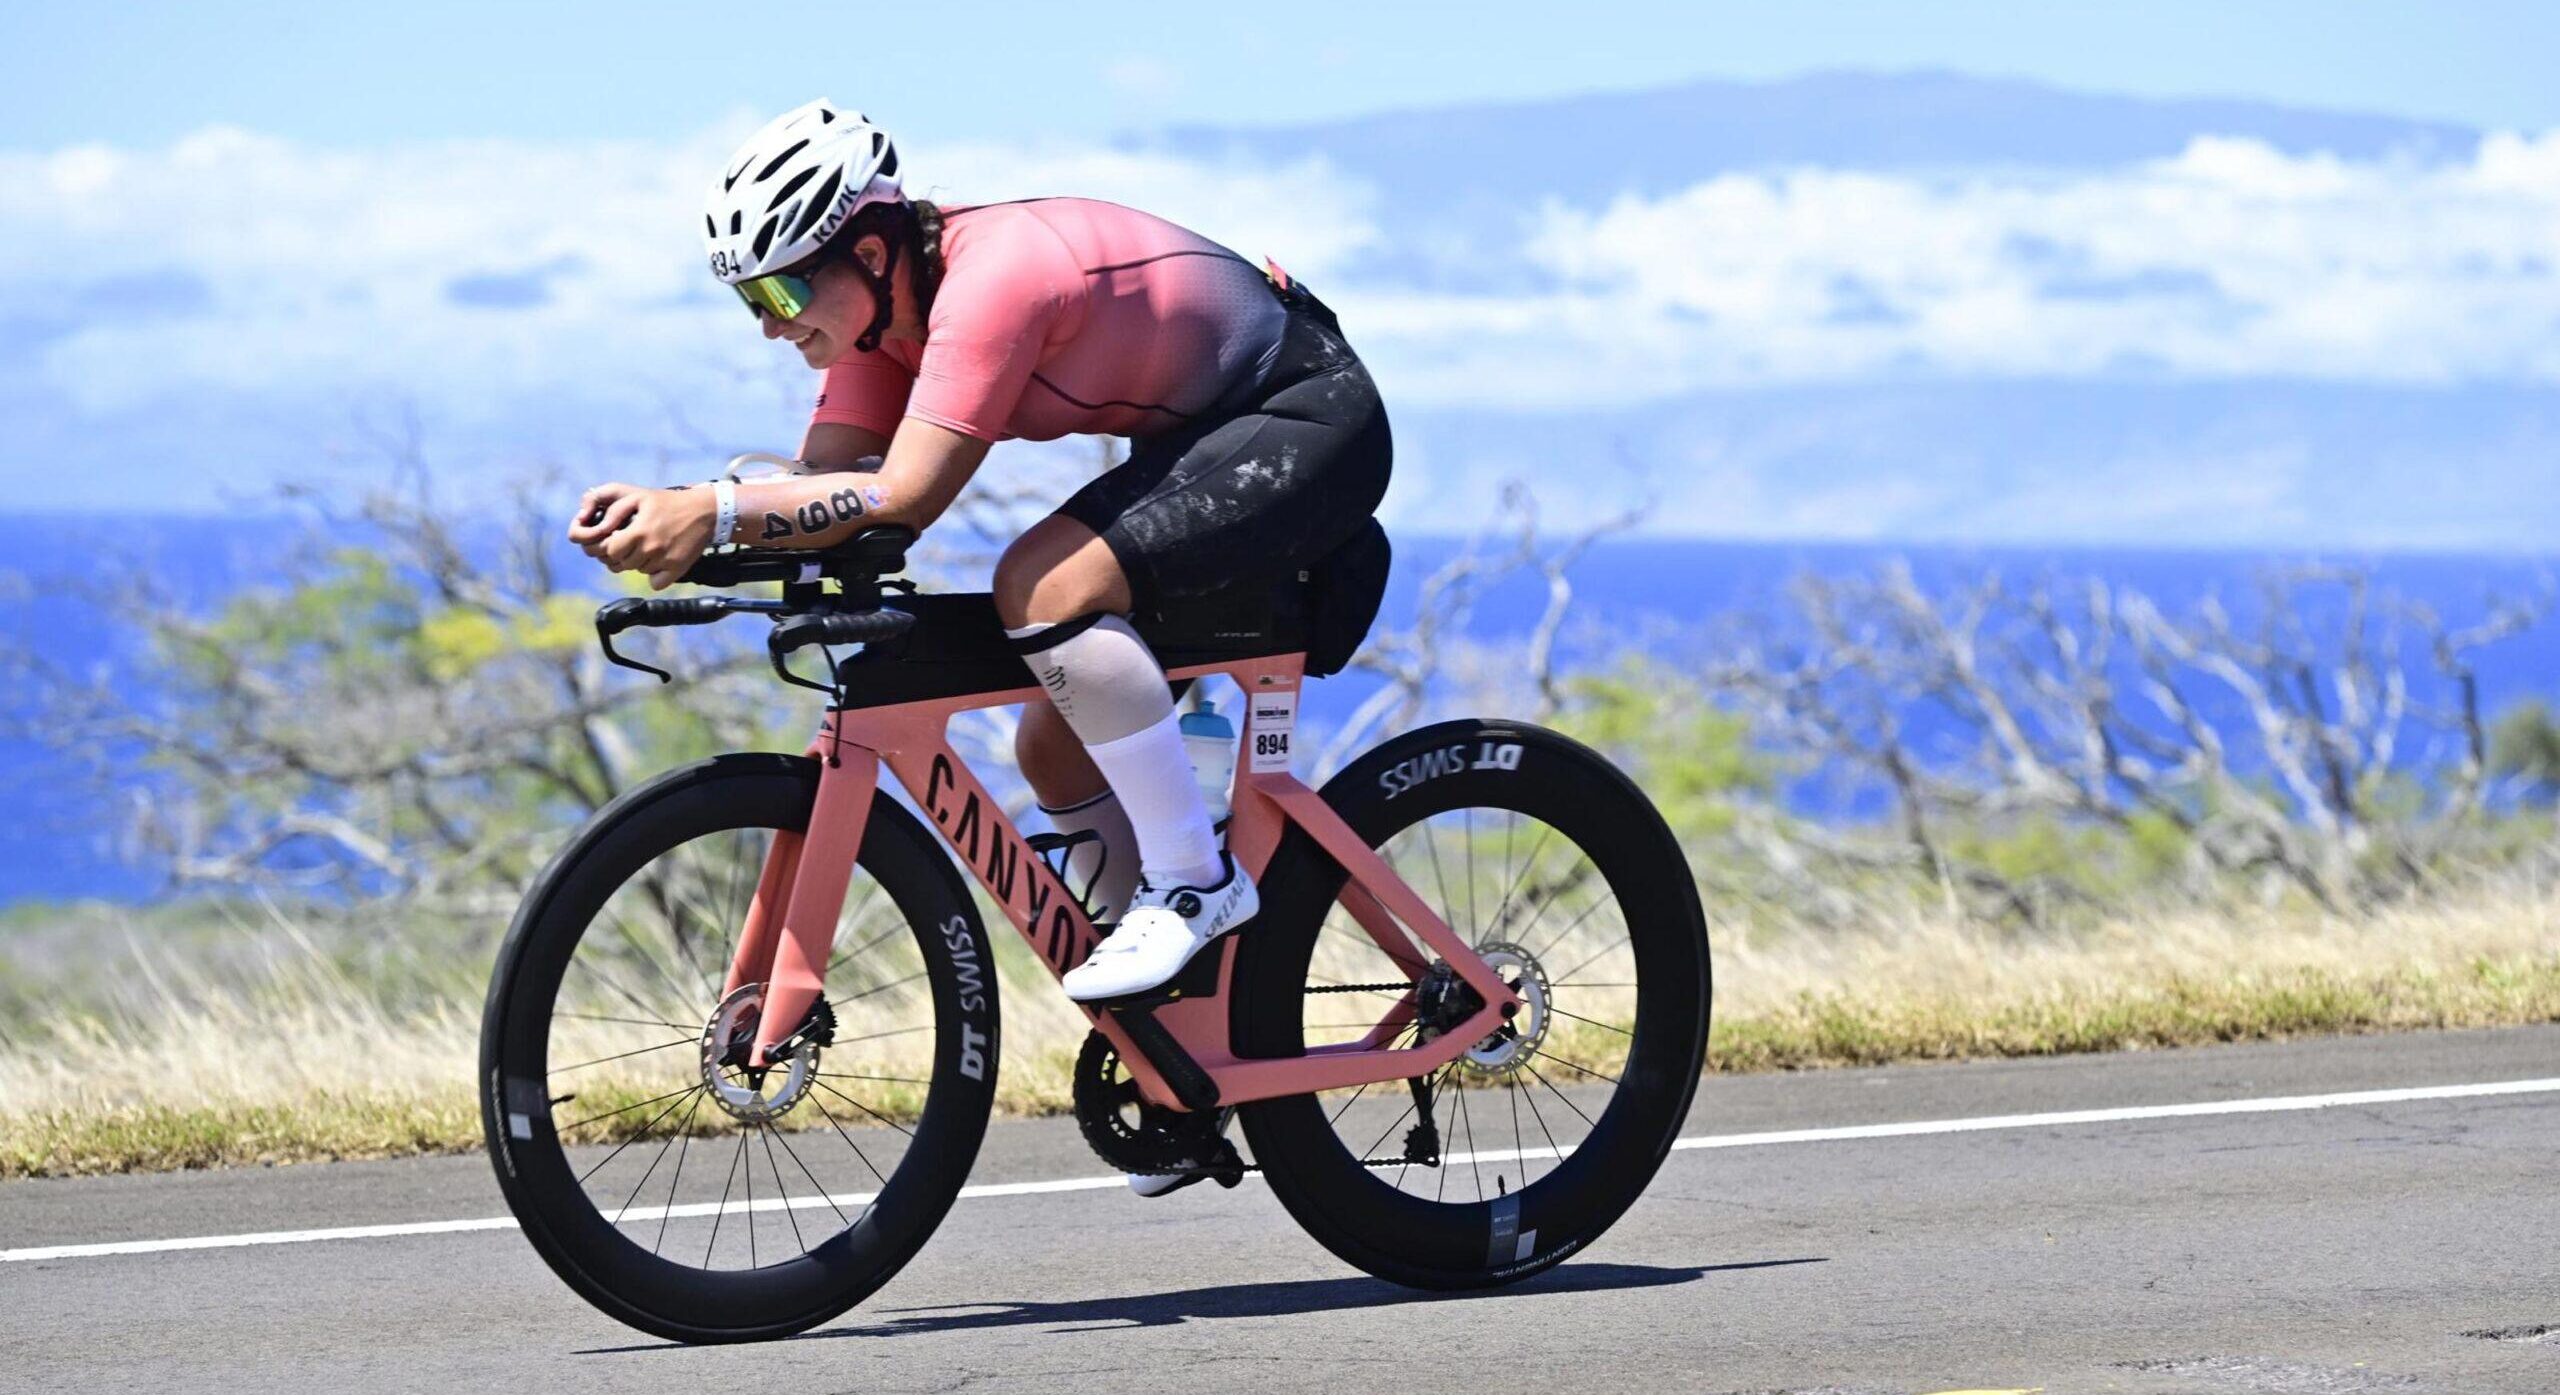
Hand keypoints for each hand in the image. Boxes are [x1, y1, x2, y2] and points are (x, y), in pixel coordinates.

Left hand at [567, 482, 714, 589]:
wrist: (704, 511)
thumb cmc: (666, 502)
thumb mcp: (636, 496)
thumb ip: (611, 509)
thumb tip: (596, 525)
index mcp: (638, 531)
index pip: (609, 551)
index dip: (608, 546)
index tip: (615, 540)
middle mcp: (651, 548)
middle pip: (621, 564)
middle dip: (622, 554)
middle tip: (632, 542)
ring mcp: (665, 560)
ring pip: (638, 572)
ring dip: (639, 562)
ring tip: (649, 546)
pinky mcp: (677, 569)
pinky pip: (655, 583)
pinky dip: (655, 575)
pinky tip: (660, 559)